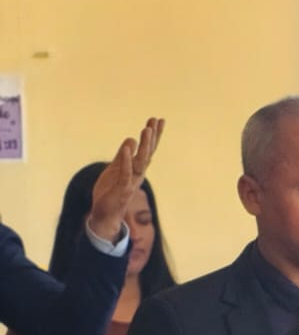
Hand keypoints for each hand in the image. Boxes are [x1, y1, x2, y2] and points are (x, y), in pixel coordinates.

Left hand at [87, 117, 164, 241]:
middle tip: (156, 120)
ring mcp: (131, 181)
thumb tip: (131, 139)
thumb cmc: (110, 192)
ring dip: (145, 145)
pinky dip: (127, 161)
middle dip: (152, 137)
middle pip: (148, 153)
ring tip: (147, 129)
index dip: (154, 135)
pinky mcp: (122, 189)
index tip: (158, 119)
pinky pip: (125, 173)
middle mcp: (138, 174)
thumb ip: (122, 156)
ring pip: (141, 161)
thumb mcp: (115, 169)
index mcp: (136, 169)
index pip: (148, 149)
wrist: (104, 214)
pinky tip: (128, 148)